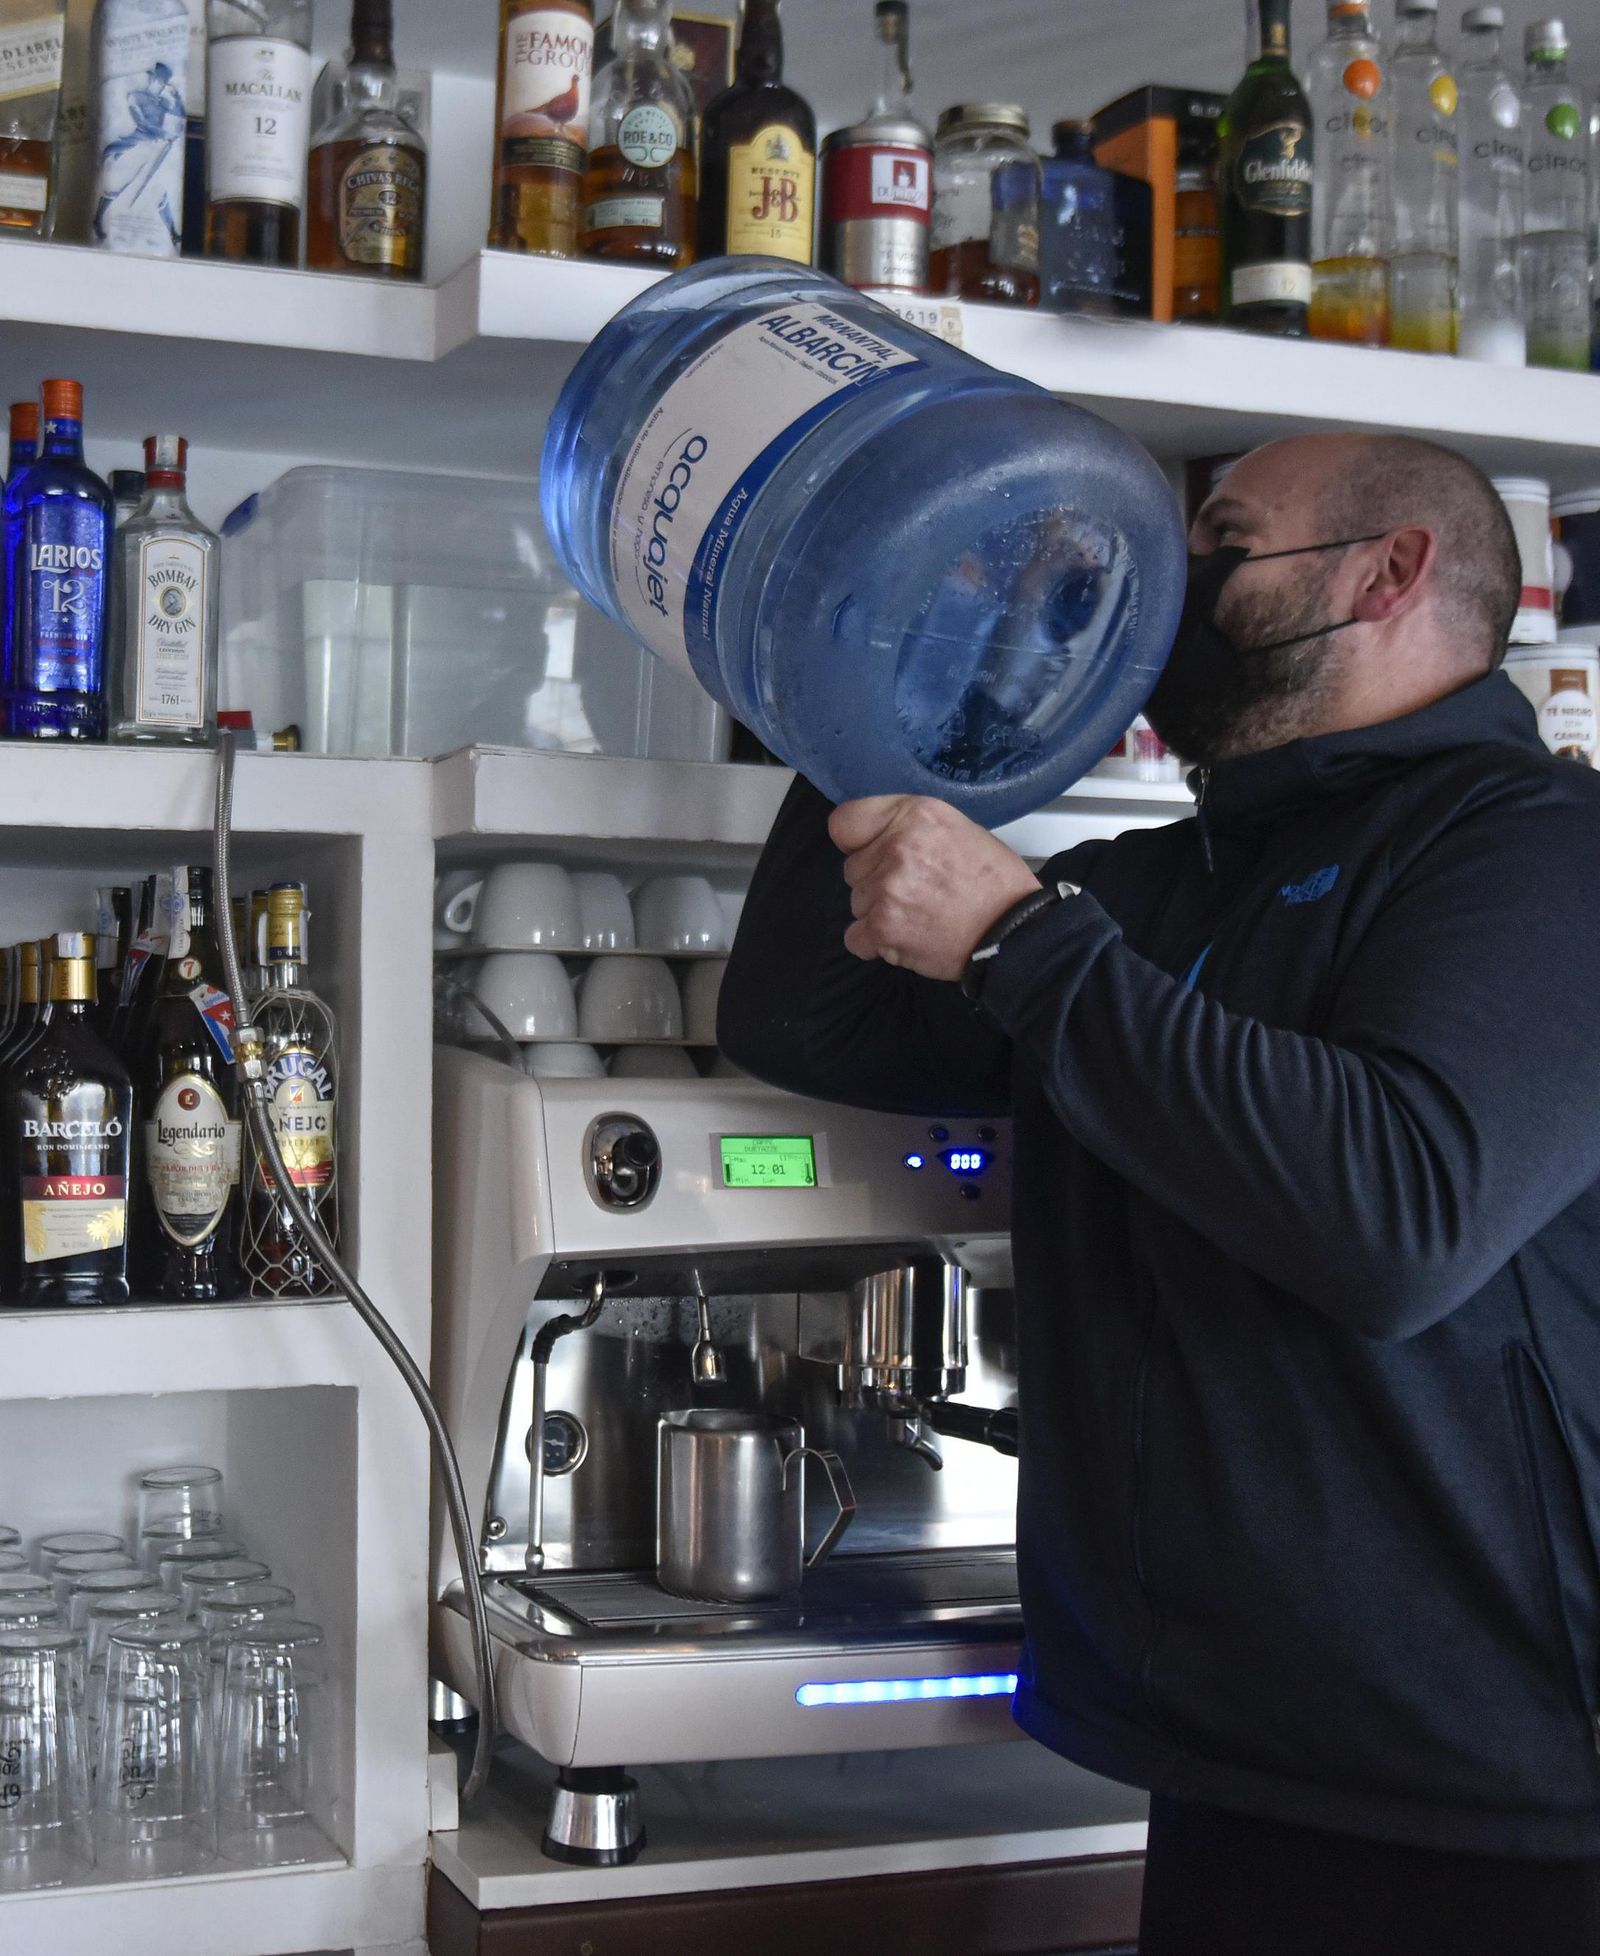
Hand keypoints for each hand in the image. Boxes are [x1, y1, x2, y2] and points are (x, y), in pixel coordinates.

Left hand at [830, 796, 1039, 981]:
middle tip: (916, 890)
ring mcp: (885, 889)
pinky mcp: (882, 927)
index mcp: (914, 815)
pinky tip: (906, 938)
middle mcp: (895, 847)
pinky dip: (875, 943)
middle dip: (875, 880)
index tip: (871, 853)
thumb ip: (911, 828)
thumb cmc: (995, 883)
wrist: (1014, 931)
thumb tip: (880, 840)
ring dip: (879, 912)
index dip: (857, 841)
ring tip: (919, 915)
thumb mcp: (958, 829)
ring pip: (856, 902)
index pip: (846, 822)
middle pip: (852, 867)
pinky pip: (855, 937)